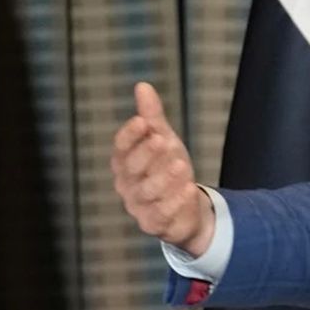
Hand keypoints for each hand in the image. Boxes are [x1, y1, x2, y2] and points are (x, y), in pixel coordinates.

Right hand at [111, 82, 214, 256]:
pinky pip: (161, 215)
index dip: (130, 135)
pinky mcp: (155, 223)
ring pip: (147, 192)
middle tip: (163, 140)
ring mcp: (140, 205)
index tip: (142, 121)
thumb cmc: (168, 168)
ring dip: (164, 178)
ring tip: (181, 164)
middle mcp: (128, 184)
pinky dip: (175, 202)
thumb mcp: (163, 139)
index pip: (121, 148)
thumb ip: (152, 116)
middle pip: (132, 169)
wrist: (187, 204)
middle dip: (146, 154)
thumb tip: (142, 86)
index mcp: (126, 162)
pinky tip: (189, 188)